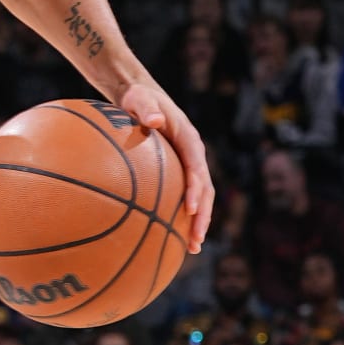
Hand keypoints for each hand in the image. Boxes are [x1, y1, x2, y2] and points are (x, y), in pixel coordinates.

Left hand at [120, 76, 214, 251]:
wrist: (141, 96)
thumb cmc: (138, 98)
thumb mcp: (140, 98)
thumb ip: (146, 108)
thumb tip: (153, 121)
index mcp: (189, 139)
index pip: (196, 167)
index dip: (195, 189)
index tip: (190, 209)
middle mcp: (194, 155)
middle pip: (205, 190)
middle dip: (203, 216)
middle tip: (195, 240)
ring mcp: (188, 165)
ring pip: (200, 198)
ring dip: (198, 222)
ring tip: (192, 248)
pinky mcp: (179, 173)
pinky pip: (184, 197)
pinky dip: (183, 217)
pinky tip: (172, 238)